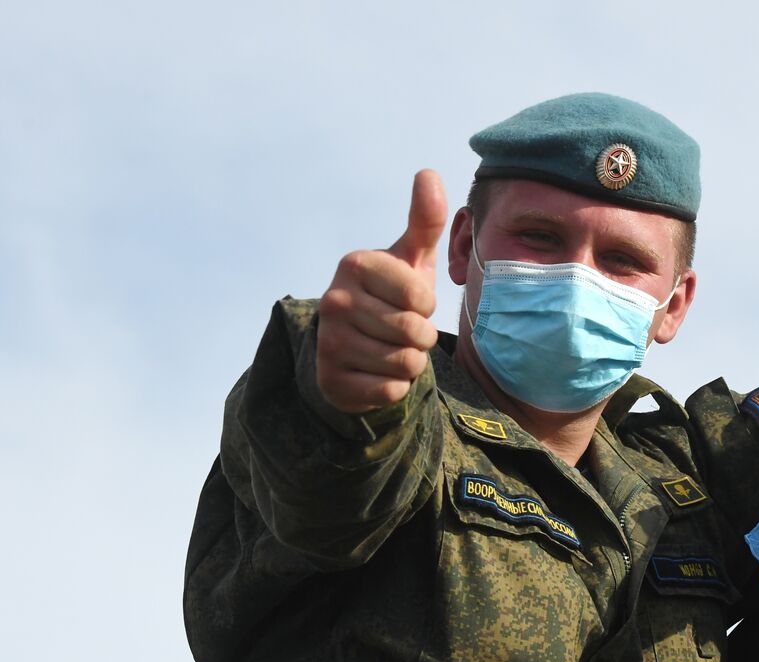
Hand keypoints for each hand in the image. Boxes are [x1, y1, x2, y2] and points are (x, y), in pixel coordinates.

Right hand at [316, 169, 446, 413]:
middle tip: (402, 329)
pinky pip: (390, 391)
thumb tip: (428, 173)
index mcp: (355, 264)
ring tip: (392, 348)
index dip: (426, 306)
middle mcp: (334, 300)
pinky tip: (377, 371)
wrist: (357, 345)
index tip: (409, 301)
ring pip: (404, 363)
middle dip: (421, 338)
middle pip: (414, 332)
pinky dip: (394, 386)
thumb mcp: (412, 258)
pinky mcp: (330, 379)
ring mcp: (328, 341)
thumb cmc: (393, 294)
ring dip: (410, 362)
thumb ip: (425, 220)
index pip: (421, 298)